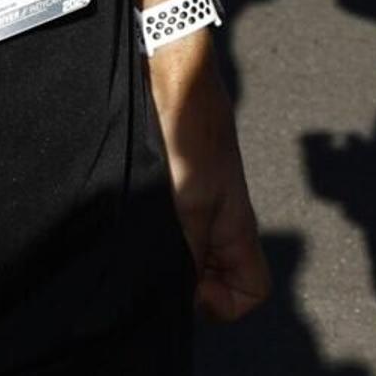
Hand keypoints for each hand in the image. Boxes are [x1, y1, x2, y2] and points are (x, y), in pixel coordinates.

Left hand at [151, 31, 267, 322]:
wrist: (168, 72)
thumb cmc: (188, 131)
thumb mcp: (189, 204)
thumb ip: (187, 253)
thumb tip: (176, 299)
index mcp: (235, 230)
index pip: (251, 292)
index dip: (223, 303)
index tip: (189, 288)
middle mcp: (216, 225)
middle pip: (212, 279)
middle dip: (184, 282)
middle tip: (152, 262)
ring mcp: (191, 207)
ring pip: (183, 256)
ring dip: (157, 255)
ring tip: (135, 237)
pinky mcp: (166, 190)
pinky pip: (160, 231)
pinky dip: (143, 233)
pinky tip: (124, 219)